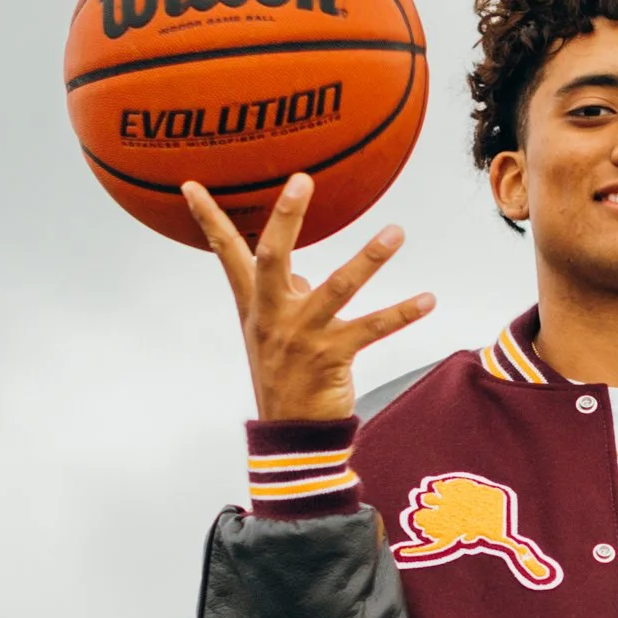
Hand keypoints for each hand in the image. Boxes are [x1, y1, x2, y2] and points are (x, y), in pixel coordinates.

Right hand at [183, 174, 434, 422]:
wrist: (290, 438)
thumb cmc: (284, 378)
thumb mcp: (271, 333)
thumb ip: (282, 296)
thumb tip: (298, 272)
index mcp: (255, 305)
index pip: (227, 253)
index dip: (207, 218)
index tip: (190, 185)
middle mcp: (274, 315)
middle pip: (272, 258)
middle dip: (286, 217)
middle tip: (301, 180)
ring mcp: (302, 336)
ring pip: (336, 289)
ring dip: (368, 259)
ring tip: (395, 233)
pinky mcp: (332, 357)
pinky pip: (371, 330)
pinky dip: (401, 314)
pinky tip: (427, 300)